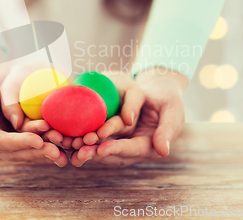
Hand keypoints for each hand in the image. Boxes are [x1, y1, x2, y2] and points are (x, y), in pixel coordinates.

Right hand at [0, 46, 67, 166]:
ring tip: (65, 143)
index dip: (21, 143)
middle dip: (40, 150)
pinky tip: (67, 137)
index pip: (4, 144)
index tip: (38, 141)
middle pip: (22, 150)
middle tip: (58, 149)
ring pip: (34, 146)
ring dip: (49, 146)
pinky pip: (41, 135)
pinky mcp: (27, 128)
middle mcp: (0, 142)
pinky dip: (52, 136)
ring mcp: (14, 136)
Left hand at [70, 68, 186, 166]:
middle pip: (113, 152)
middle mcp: (133, 146)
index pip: (132, 149)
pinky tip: (69, 136)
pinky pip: (96, 135)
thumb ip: (168, 130)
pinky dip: (83, 136)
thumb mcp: (173, 111)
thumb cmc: (169, 99)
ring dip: (86, 147)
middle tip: (79, 151)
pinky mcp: (111, 131)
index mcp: (150, 146)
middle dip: (96, 152)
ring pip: (101, 146)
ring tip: (70, 145)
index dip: (117, 149)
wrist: (159, 90)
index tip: (102, 149)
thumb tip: (163, 151)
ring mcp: (121, 140)